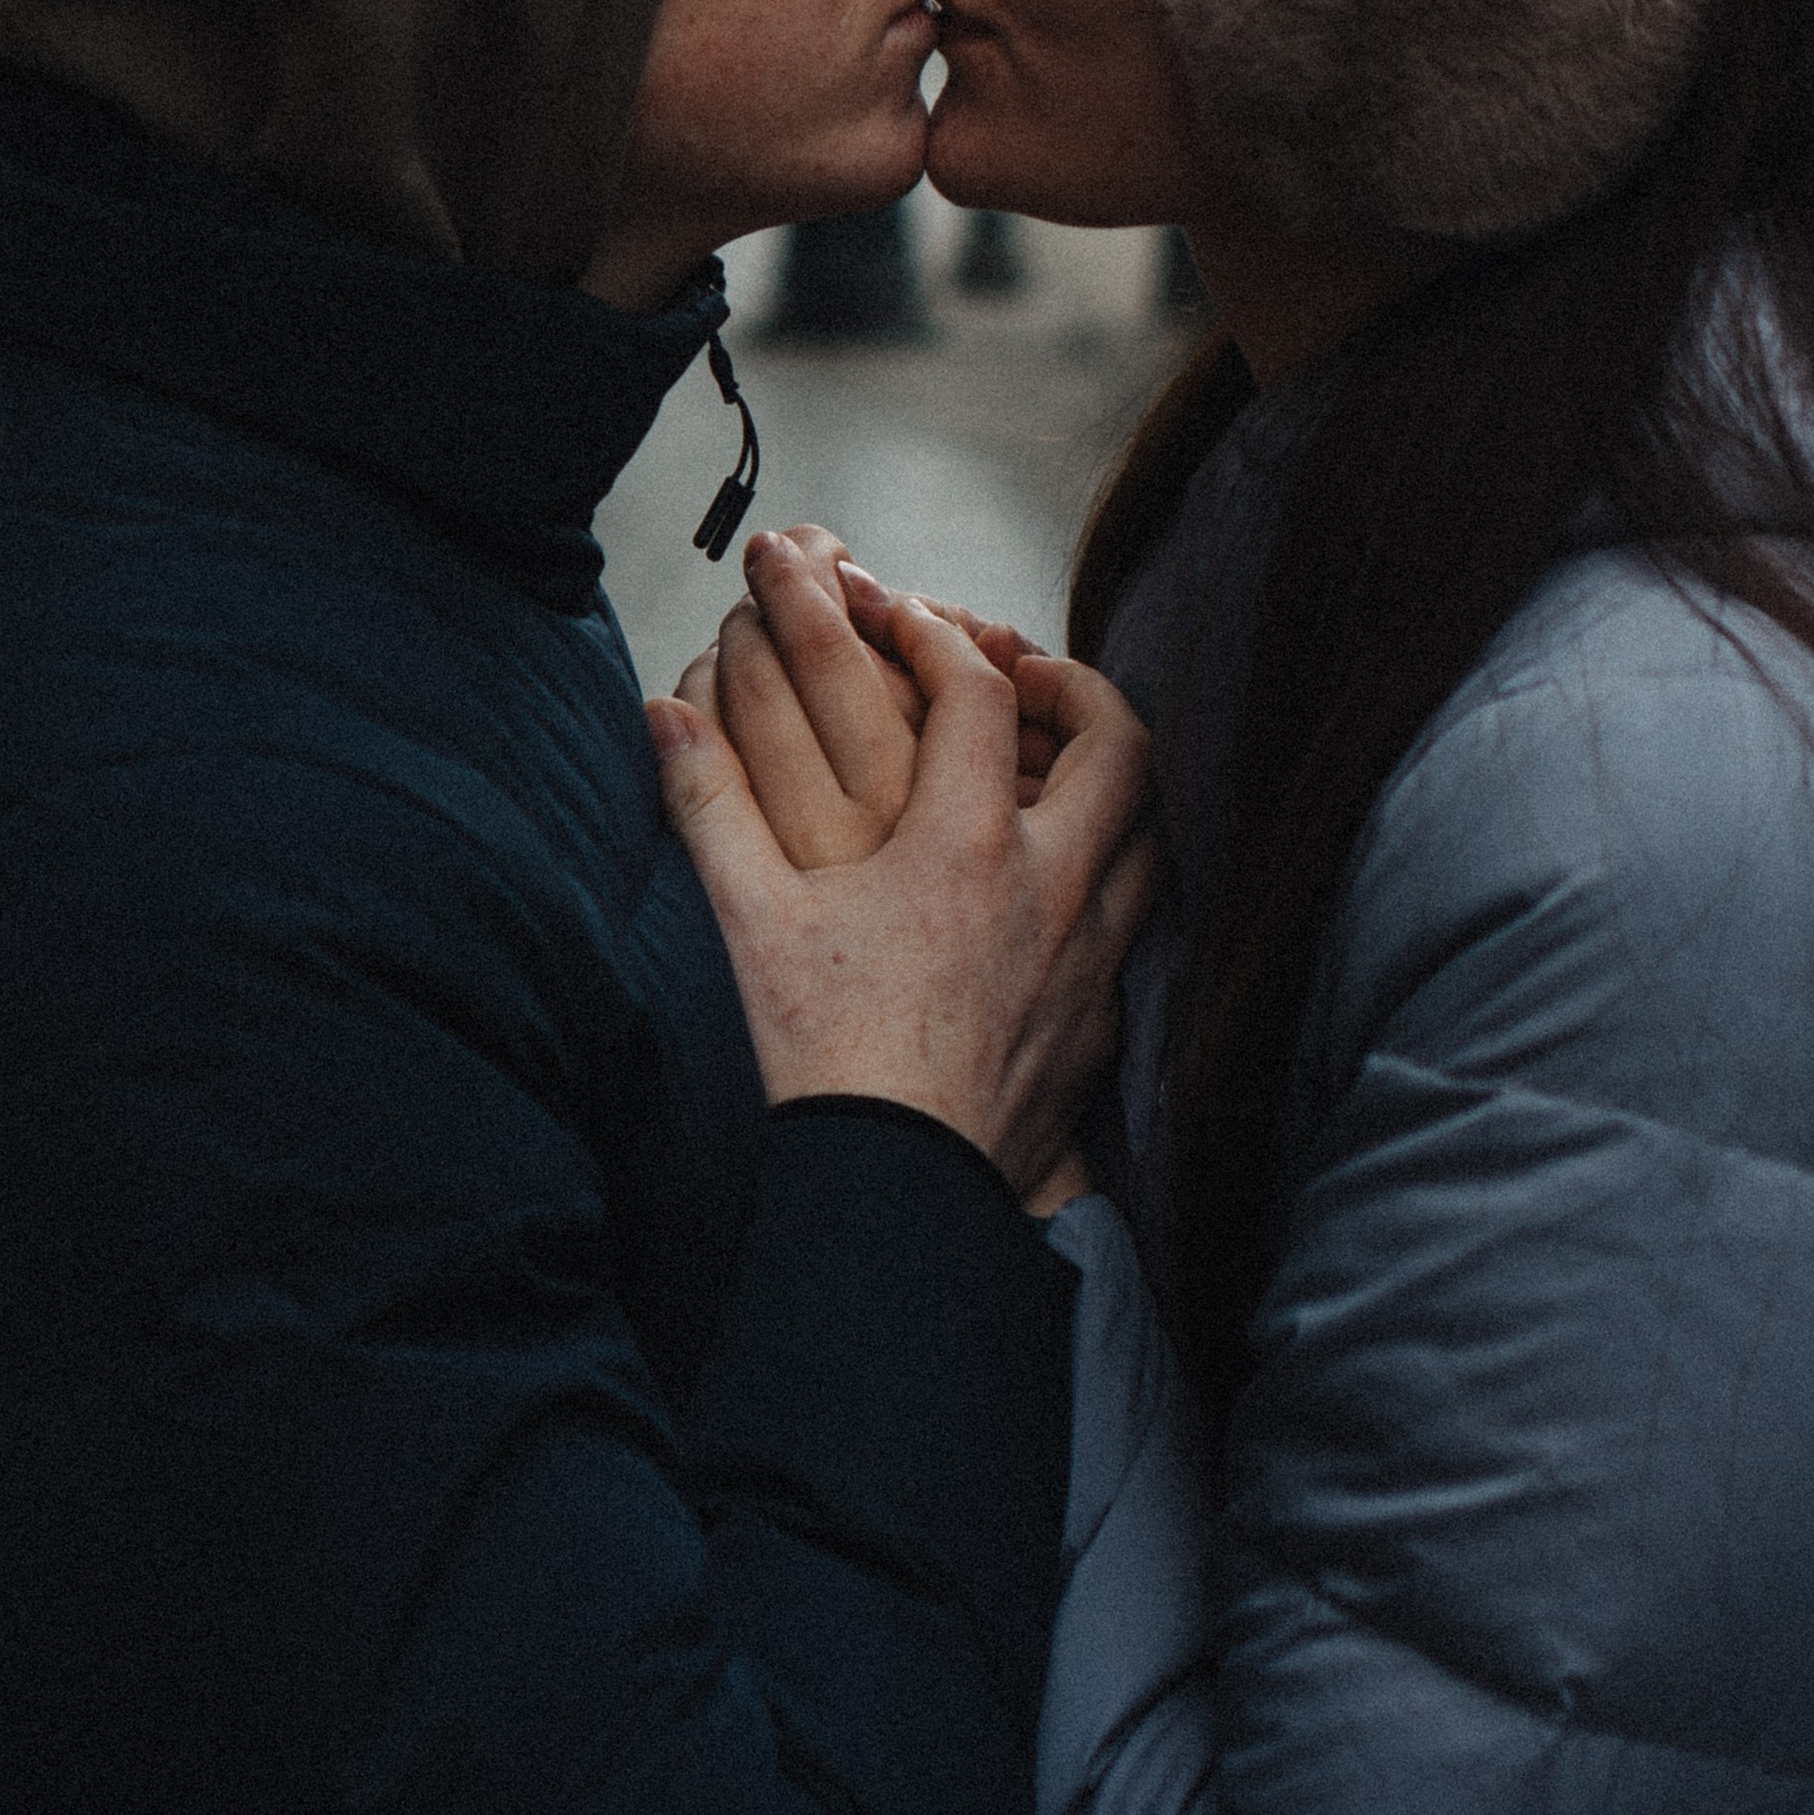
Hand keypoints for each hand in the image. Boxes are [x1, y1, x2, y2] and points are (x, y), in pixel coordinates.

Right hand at [651, 590, 1154, 1202]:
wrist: (894, 1196)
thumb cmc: (822, 1062)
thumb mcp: (748, 922)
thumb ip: (707, 803)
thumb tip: (664, 716)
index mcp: (969, 845)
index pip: (977, 690)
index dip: (936, 633)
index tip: (898, 618)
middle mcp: (1052, 888)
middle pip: (1116, 740)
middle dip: (1075, 684)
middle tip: (1022, 672)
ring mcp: (1090, 958)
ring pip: (1148, 830)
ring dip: (1109, 782)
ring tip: (1052, 769)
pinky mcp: (1100, 1025)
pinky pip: (1136, 919)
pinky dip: (1110, 875)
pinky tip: (1057, 891)